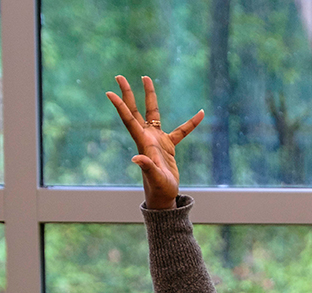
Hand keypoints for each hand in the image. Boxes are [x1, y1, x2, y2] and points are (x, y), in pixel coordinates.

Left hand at [106, 75, 203, 209]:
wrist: (164, 197)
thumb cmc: (159, 189)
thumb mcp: (154, 178)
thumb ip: (147, 167)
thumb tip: (136, 158)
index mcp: (143, 142)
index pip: (129, 120)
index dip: (120, 106)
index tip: (110, 92)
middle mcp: (147, 137)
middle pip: (135, 110)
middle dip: (127, 93)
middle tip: (119, 76)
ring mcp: (157, 140)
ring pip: (153, 113)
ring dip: (150, 96)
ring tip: (146, 78)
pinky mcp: (168, 146)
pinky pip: (181, 131)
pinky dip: (190, 124)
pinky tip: (201, 114)